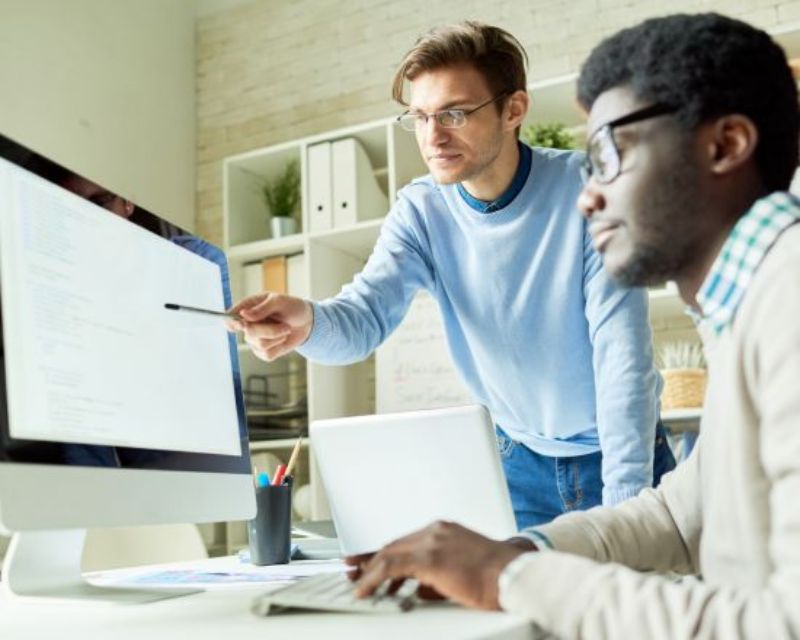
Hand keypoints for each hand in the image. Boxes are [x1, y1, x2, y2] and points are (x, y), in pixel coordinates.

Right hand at [226, 293, 312, 361]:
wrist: (306, 322)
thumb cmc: (292, 307)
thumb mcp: (280, 301)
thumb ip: (262, 308)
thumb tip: (243, 314)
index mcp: (248, 307)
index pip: (231, 316)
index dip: (232, 322)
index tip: (240, 324)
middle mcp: (248, 324)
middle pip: (249, 332)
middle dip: (270, 330)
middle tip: (284, 325)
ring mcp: (254, 339)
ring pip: (260, 344)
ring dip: (278, 337)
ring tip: (286, 329)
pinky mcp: (262, 352)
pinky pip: (267, 354)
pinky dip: (279, 348)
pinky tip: (283, 339)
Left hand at [344, 521, 530, 610]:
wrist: (516, 575)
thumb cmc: (499, 577)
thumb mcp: (463, 571)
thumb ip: (437, 576)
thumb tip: (418, 591)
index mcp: (445, 531)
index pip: (406, 542)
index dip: (385, 555)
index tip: (368, 564)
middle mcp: (436, 531)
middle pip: (394, 546)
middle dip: (372, 562)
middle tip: (355, 573)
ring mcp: (432, 541)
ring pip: (388, 555)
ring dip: (370, 572)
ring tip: (359, 586)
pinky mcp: (429, 558)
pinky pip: (390, 568)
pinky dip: (373, 579)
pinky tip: (366, 590)